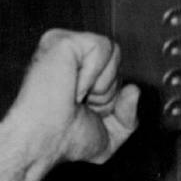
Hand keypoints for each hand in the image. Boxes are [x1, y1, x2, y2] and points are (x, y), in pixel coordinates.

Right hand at [1, 29, 139, 169]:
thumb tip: (134, 90)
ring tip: (75, 95)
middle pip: (118, 58)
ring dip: (102, 84)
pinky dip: (93, 74)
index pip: (117, 69)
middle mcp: (70, 55)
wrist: (46, 140)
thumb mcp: (110, 135)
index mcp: (78, 72)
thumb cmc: (67, 140)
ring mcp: (63, 44)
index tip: (88, 111)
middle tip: (81, 103)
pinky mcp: (62, 39)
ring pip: (112, 51)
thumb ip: (128, 116)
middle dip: (108, 90)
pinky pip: (102, 47)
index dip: (112, 97)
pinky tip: (73, 86)